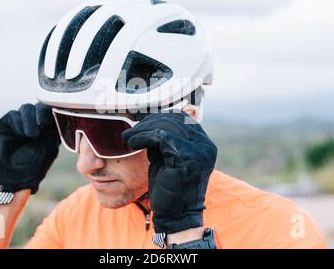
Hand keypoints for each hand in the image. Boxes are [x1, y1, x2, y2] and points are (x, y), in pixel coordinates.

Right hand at [0, 103, 59, 193]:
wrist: (13, 180)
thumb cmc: (33, 167)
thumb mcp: (49, 147)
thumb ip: (53, 130)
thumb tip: (55, 112)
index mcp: (47, 128)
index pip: (51, 111)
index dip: (53, 111)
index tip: (56, 118)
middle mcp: (33, 123)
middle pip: (39, 106)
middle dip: (42, 112)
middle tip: (44, 123)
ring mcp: (19, 123)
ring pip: (26, 109)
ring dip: (30, 119)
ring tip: (32, 135)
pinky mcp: (5, 125)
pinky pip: (13, 116)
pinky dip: (19, 123)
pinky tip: (23, 135)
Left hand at [122, 112, 216, 233]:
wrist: (175, 215)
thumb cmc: (170, 187)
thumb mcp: (169, 157)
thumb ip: (165, 140)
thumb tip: (149, 120)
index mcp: (204, 144)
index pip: (182, 119)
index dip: (159, 118)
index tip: (141, 124)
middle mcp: (205, 145)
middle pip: (175, 120)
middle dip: (149, 122)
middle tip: (131, 131)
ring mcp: (199, 151)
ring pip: (166, 126)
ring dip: (143, 129)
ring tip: (128, 138)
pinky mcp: (186, 157)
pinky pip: (160, 137)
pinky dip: (142, 137)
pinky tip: (132, 143)